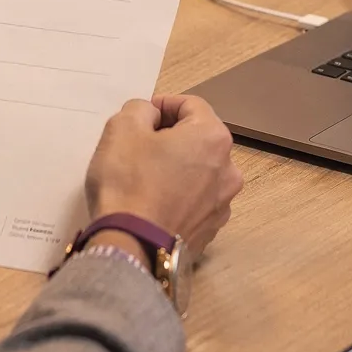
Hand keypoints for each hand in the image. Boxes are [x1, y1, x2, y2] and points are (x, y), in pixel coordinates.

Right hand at [84, 94, 242, 260]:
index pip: (191, 105)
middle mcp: (229, 169)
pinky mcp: (211, 230)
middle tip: (140, 143)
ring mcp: (223, 203)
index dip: (163, 104)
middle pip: (199, 139)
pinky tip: (155, 202)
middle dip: (172, 136)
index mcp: (213, 137)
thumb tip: (151, 116)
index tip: (142, 114)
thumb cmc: (128, 181)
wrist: (132, 247)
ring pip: (200, 171)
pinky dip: (180, 195)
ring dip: (178, 166)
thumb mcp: (122, 128)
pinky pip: (196, 201)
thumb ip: (140, 109)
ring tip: (146, 175)